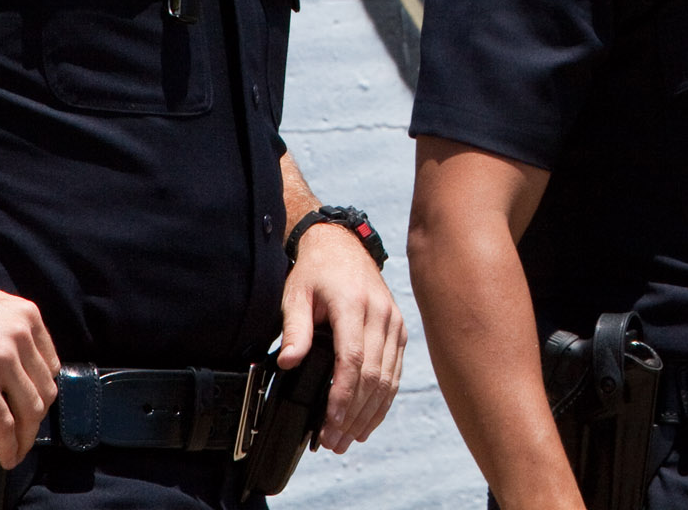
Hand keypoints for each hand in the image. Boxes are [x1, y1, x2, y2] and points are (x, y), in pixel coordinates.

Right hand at [0, 284, 60, 466]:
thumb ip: (11, 326)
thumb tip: (22, 355)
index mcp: (27, 316)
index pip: (50, 364)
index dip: (42, 389)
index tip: (33, 403)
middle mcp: (21, 335)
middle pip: (44, 388)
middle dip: (38, 416)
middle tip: (27, 433)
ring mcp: (3, 358)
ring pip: (31, 408)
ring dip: (27, 436)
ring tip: (19, 450)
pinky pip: (4, 421)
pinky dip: (9, 443)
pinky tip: (7, 456)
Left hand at [282, 222, 405, 451]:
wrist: (344, 245)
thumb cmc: (317, 272)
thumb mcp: (296, 295)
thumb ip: (295, 329)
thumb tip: (289, 362)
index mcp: (354, 306)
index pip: (353, 359)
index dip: (343, 395)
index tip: (330, 421)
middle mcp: (380, 315)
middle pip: (373, 375)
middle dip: (353, 414)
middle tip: (334, 441)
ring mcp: (394, 323)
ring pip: (388, 378)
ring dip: (369, 414)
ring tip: (349, 439)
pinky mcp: (399, 330)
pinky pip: (395, 371)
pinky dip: (384, 400)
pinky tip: (368, 420)